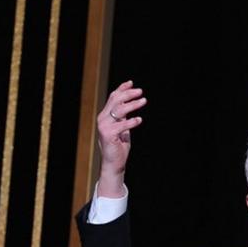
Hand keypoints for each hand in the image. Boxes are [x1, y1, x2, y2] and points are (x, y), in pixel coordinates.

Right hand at [96, 81, 146, 196]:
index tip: (131, 83)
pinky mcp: (108, 134)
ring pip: (119, 110)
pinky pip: (122, 125)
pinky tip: (140, 120)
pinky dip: (131, 122)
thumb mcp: (122, 128)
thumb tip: (131, 104)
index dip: (122, 89)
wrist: (113, 163)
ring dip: (133, 105)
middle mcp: (103, 119)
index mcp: (105, 116)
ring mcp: (104, 126)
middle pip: (116, 100)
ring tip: (144, 101)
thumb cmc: (119, 147)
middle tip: (141, 92)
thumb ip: (123, 117)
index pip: (113, 97)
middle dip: (129, 94)